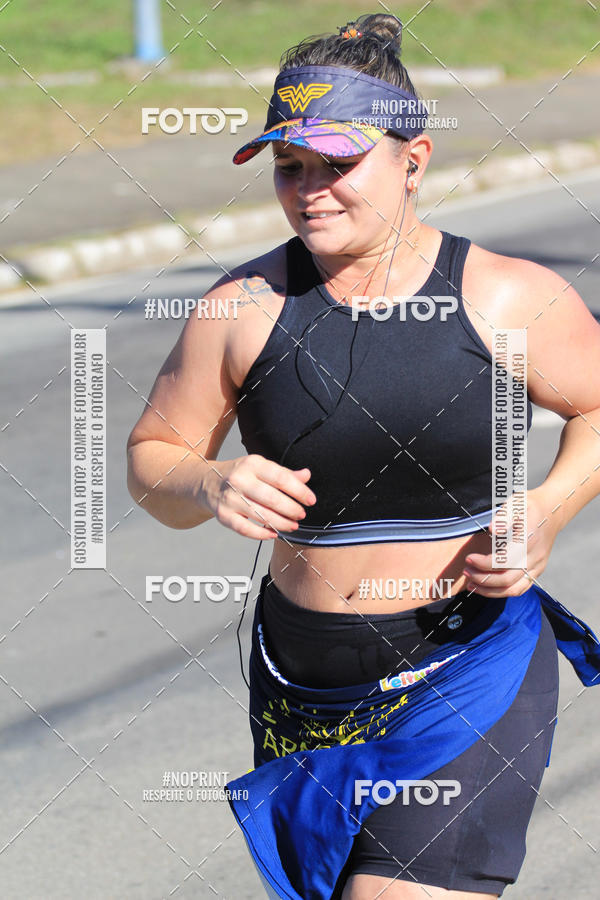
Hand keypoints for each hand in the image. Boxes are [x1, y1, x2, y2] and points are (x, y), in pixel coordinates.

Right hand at [201, 454, 315, 539]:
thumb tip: (306, 475)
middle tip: (301, 515)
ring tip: (292, 526)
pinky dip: (261, 534)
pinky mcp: (223, 515)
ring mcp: (229, 498)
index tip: (311, 500)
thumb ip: (284, 473)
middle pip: (271, 498)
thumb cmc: (241, 475)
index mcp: (252, 464)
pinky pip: (245, 529)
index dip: (299, 491)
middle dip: (291, 509)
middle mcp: (239, 479)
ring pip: (260, 515)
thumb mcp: (261, 467)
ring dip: (281, 523)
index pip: (281, 478)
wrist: (208, 481)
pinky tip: (273, 533)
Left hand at [462, 489, 561, 596]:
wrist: (552, 511)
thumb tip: (493, 530)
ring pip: (513, 589)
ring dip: (489, 590)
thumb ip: (504, 515)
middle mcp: (535, 555)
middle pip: (507, 578)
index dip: (484, 563)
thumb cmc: (529, 505)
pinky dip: (500, 592)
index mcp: (529, 538)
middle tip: (466, 570)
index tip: (469, 558)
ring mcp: (538, 566)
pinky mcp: (537, 572)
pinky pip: (519, 589)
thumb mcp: (516, 502)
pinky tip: (484, 588)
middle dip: (483, 578)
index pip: (505, 560)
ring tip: (470, 583)